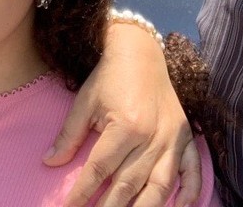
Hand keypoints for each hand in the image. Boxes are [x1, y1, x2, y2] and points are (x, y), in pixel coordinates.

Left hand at [43, 22, 201, 206]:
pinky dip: (190, 191)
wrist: (140, 49)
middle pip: (128, 186)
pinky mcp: (186, 135)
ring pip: (161, 186)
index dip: (81, 195)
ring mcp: (172, 137)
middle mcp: (152, 135)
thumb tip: (49, 162)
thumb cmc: (110, 75)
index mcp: (125, 125)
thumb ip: (69, 134)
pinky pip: (193, 168)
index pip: (99, 171)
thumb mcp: (85, 101)